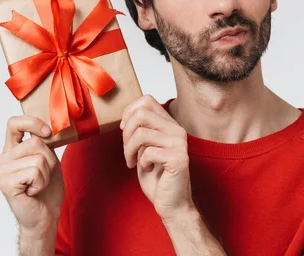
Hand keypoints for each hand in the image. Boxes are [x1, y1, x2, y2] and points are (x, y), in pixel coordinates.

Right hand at [0, 116, 64, 235]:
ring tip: (37, 185)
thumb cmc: (47, 189)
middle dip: (49, 160)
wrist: (45, 216)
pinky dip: (41, 183)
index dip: (32, 123)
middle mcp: (3, 158)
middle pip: (35, 142)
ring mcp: (2, 171)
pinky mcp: (6, 183)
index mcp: (11, 149)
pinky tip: (32, 192)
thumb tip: (47, 128)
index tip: (47, 133)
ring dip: (46, 174)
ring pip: (38, 158)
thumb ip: (44, 143)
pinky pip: (35, 172)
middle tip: (42, 176)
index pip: (14, 123)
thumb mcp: (49, 159)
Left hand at [121, 95, 193, 221]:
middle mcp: (177, 130)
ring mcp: (179, 144)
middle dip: (126, 132)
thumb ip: (141, 130)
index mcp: (169, 125)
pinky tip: (147, 169)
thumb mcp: (144, 147)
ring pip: (141, 133)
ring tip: (132, 161)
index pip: (147, 100)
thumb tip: (127, 116)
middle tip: (127, 149)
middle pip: (142, 114)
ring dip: (129, 149)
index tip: (124, 129)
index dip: (130, 111)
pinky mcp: (178, 159)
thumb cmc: (156, 176)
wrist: (171, 203)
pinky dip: (141, 162)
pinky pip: (148, 152)